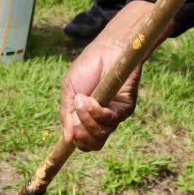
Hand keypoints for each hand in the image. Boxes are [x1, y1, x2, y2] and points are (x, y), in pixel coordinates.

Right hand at [60, 0, 150, 150]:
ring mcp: (114, 115)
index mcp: (88, 118)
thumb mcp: (69, 91)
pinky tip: (89, 99)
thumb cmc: (86, 68)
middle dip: (81, 134)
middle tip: (75, 118)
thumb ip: (67, 115)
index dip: (77, 142)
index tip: (69, 134)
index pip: (84, 142)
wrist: (105, 50)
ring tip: (81, 100)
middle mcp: (102, 120)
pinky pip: (110, 120)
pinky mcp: (126, 107)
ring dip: (86, 120)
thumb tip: (67, 139)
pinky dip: (96, 112)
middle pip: (93, 143)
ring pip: (101, 134)